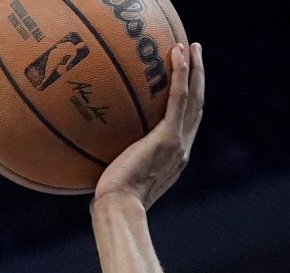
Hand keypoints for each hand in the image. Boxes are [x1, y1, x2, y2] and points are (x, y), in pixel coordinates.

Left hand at [92, 41, 204, 209]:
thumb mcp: (115, 178)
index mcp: (173, 158)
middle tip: (195, 54)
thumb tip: (90, 148)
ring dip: (195, 69)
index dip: (189, 100)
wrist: (118, 208)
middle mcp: (181, 150)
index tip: (186, 81)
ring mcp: (178, 143)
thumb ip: (114, 160)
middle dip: (198, 79)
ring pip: (194, 98)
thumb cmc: (109, 201)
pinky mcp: (168, 137)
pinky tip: (177, 52)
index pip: (186, 124)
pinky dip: (181, 74)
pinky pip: (178, 98)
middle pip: (197, 107)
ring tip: (192, 46)